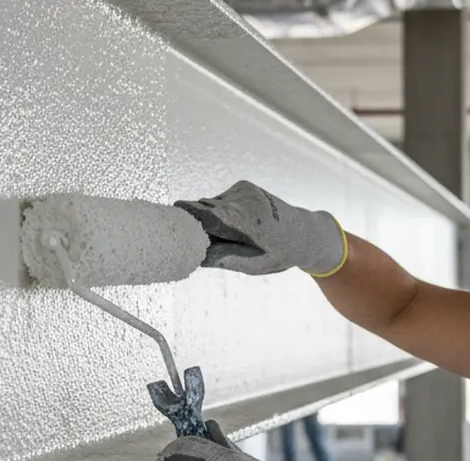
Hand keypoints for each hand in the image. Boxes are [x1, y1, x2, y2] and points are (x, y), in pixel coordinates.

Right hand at [174, 181, 346, 277]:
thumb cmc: (280, 253)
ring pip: (211, 205)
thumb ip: (223, 257)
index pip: (203, 214)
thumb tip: (194, 255)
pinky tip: (238, 224)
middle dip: (197, 225)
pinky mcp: (243, 185)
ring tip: (234, 236)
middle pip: (203, 209)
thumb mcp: (253, 265)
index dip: (182, 218)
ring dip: (213, 220)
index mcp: (246, 220)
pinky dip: (222, 212)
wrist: (305, 233)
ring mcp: (243, 189)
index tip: (164, 223)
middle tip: (202, 243)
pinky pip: (221, 200)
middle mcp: (243, 199)